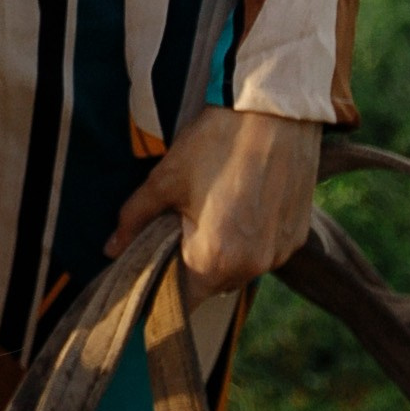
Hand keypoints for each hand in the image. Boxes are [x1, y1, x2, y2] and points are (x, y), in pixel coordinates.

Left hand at [106, 107, 321, 302]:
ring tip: (213, 210)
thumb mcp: (165, 179)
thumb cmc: (216, 142)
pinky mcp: (298, 235)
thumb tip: (111, 247)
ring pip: (240, 268)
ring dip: (223, 252)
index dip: (163, 289)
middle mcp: (253, 266)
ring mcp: (280, 252)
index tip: (152, 270)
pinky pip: (265, 251)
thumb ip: (134, 218)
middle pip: (212, 284)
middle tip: (179, 227)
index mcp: (216, 259)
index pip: (183, 300)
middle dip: (192, 264)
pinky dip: (250, 239)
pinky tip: (241, 204)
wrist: (275, 110)